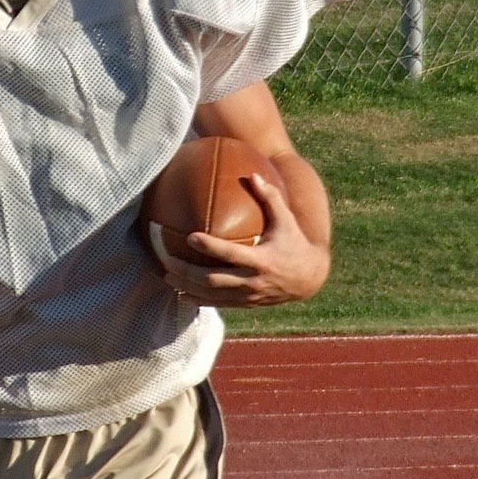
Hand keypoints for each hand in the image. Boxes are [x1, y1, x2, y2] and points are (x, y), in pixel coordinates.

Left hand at [162, 173, 329, 306]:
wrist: (310, 279)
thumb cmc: (295, 243)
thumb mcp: (287, 220)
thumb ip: (270, 197)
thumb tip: (252, 174)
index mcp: (262, 260)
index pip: (231, 254)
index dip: (210, 247)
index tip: (190, 237)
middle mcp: (253, 281)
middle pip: (213, 280)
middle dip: (187, 272)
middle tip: (167, 260)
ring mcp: (249, 295)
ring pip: (212, 296)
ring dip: (187, 287)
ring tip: (167, 277)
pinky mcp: (247, 304)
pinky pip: (219, 304)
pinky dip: (199, 300)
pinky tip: (181, 293)